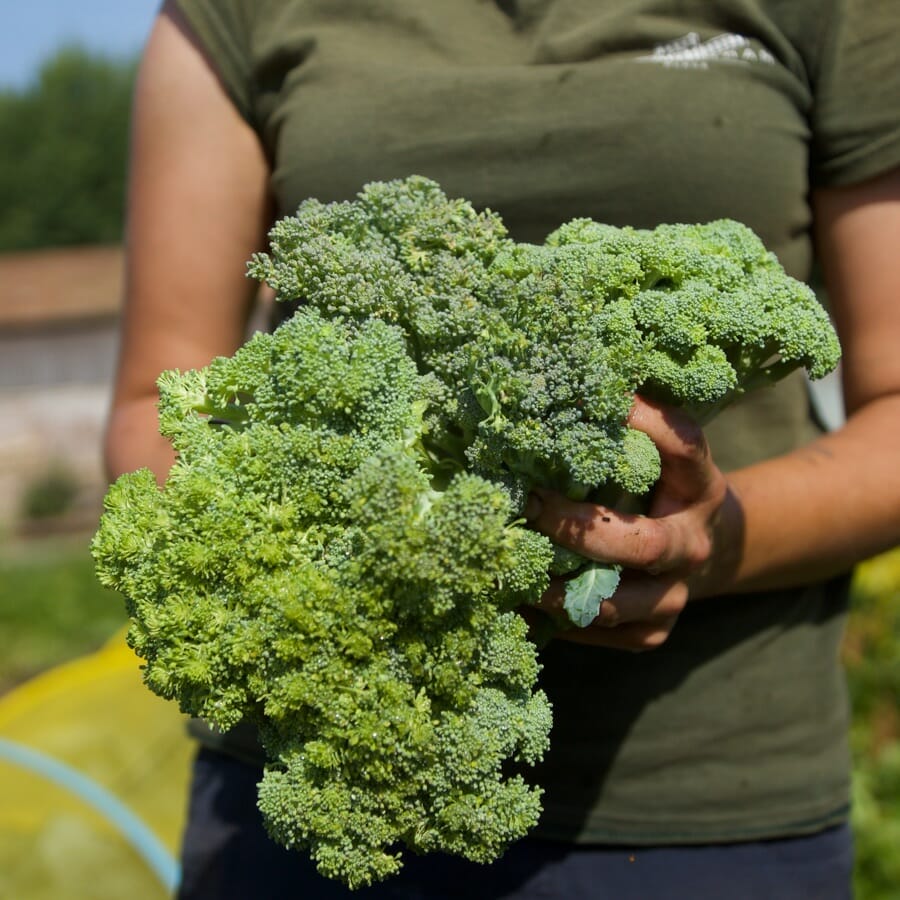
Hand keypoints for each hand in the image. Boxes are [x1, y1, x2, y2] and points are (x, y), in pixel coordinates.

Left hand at [525, 396, 735, 650]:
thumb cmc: (658, 489)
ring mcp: (674, 596)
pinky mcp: (652, 633)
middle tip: (529, 504)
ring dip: (555, 586)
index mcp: (698, 487)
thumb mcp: (656, 455)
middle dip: (578, 528)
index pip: (684, 446)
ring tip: (508, 564)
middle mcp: (693, 545)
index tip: (602, 404)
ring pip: (616, 603)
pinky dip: (554, 619)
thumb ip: (622, 429)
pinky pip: (600, 633)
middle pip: (644, 544)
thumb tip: (559, 386)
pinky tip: (516, 598)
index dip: (646, 422)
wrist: (700, 551)